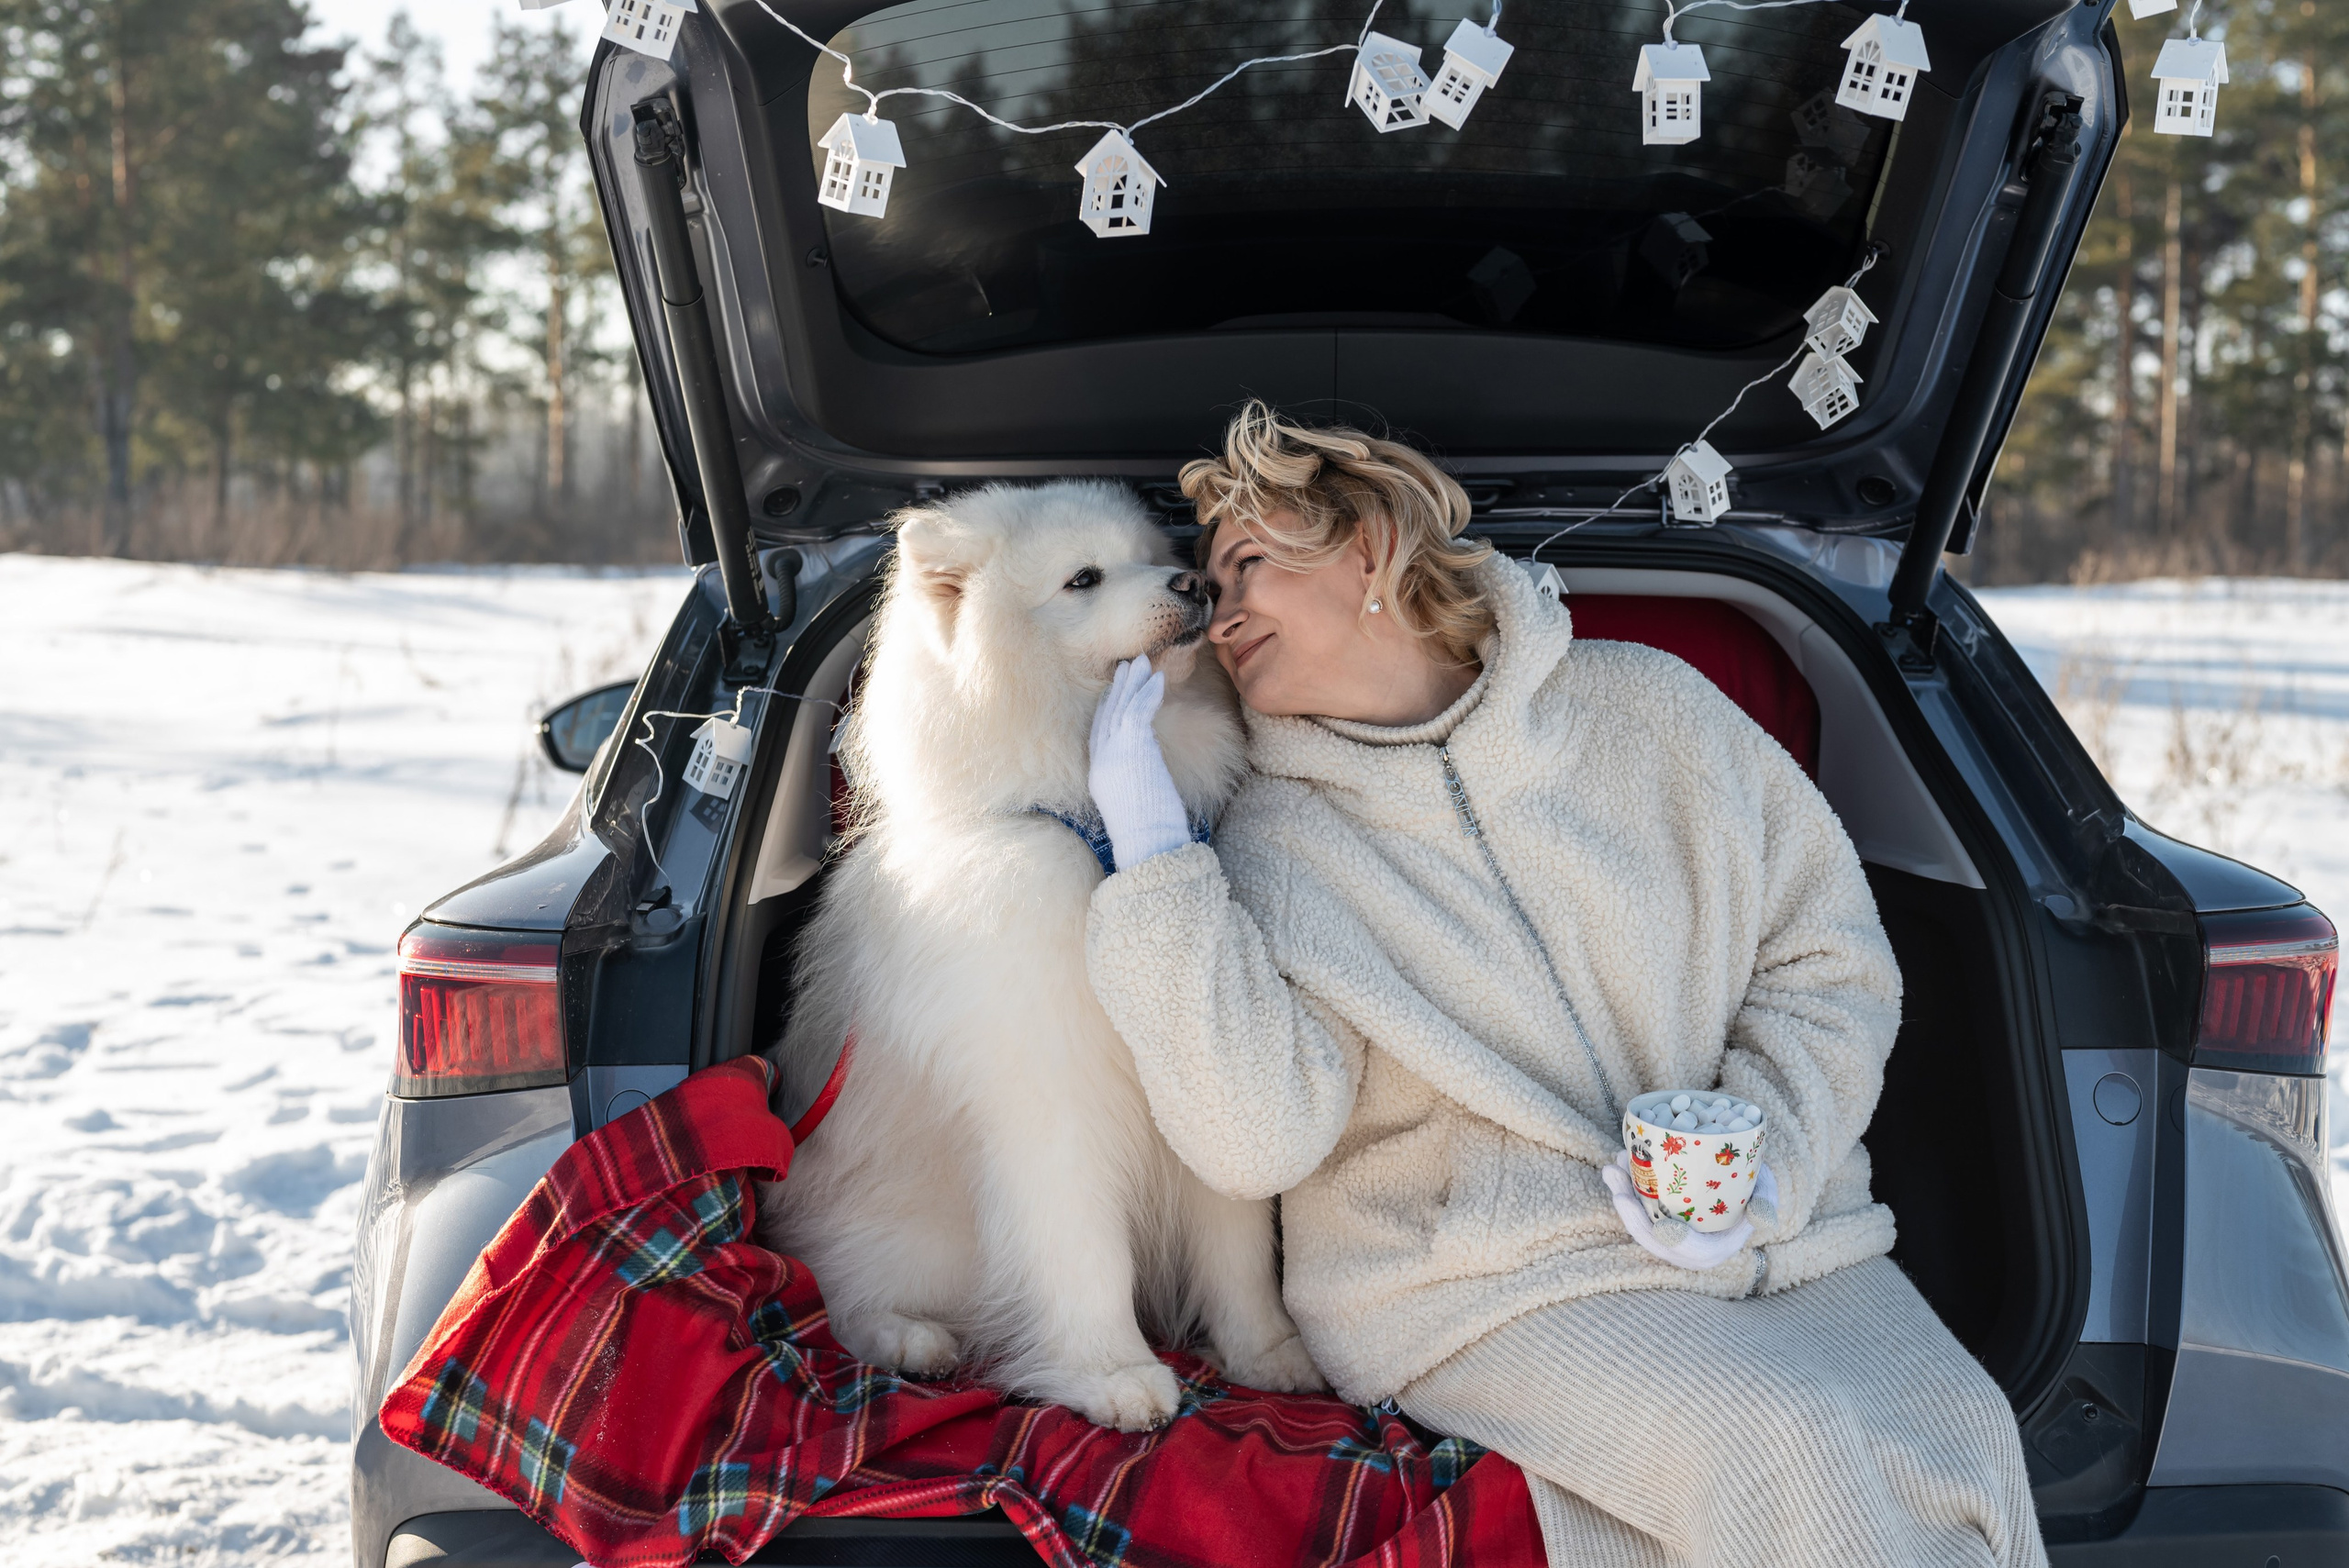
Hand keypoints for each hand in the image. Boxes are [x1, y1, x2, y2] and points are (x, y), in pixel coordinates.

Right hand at [1088, 657, 1192, 872]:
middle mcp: (1103, 760)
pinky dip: (1148, 693)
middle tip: (1126, 667)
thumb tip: (1145, 782)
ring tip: (1141, 663)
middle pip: (1108, 715)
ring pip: (1122, 708)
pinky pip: (1138, 712)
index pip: (1098, 734)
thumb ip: (1132, 787)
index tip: (1111, 692)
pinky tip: (1157, 679)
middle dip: (1117, 689)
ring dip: (1133, 683)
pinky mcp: (1133, 748)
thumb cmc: (1145, 835)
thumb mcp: (1131, 808)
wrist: (1146, 841)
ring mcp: (1115, 752)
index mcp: (1098, 775)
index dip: (1104, 710)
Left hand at [1600, 1152, 1770, 1271]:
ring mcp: (1665, 1240)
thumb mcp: (1763, 1199)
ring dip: (1622, 1195)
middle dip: (1630, 1210)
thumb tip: (1761, 1216)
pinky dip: (1625, 1190)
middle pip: (1651, 1236)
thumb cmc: (1750, 1198)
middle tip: (1617, 1175)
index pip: (1690, 1251)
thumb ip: (1764, 1204)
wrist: (1736, 1197)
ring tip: (1613, 1167)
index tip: (1662, 1226)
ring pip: (1637, 1223)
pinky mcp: (1654, 1225)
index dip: (1674, 1241)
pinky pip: (1635, 1211)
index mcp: (1710, 1251)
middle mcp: (1682, 1251)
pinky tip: (1619, 1165)